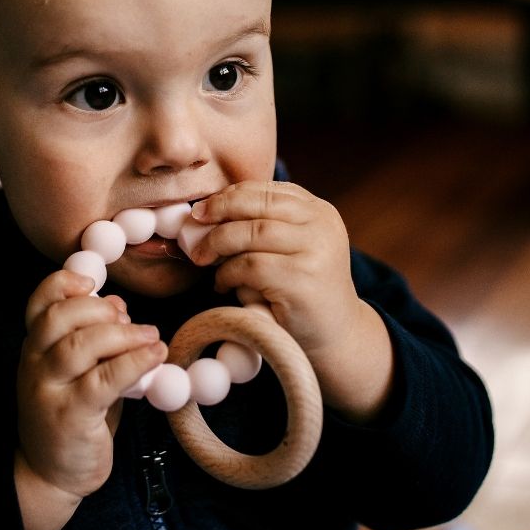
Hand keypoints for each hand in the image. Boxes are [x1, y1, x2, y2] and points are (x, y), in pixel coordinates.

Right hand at [16, 269, 165, 518]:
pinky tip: (156, 355)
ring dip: (123, 335)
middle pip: (59, 319)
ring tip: (151, 337)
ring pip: (80, 347)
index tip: (93, 282)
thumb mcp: (79, 372)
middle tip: (129, 318)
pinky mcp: (70, 417)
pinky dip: (134, 363)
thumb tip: (118, 304)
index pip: (39, 303)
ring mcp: (49, 391)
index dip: (63, 285)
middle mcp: (35, 365)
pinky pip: (104, 380)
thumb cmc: (72, 416)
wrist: (51, 474)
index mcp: (35, 348)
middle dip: (99, 309)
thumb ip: (93, 339)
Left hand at [188, 181, 393, 420]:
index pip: (265, 190)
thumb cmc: (300, 293)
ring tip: (206, 262)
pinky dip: (227, 273)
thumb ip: (259, 227)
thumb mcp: (287, 250)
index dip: (228, 197)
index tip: (201, 211)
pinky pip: (249, 266)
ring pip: (249, 233)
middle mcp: (321, 225)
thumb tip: (203, 215)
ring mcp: (315, 251)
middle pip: (256, 204)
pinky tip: (223, 285)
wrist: (336, 339)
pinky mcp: (302, 279)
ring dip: (218, 245)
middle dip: (218, 213)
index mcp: (318, 211)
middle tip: (193, 230)